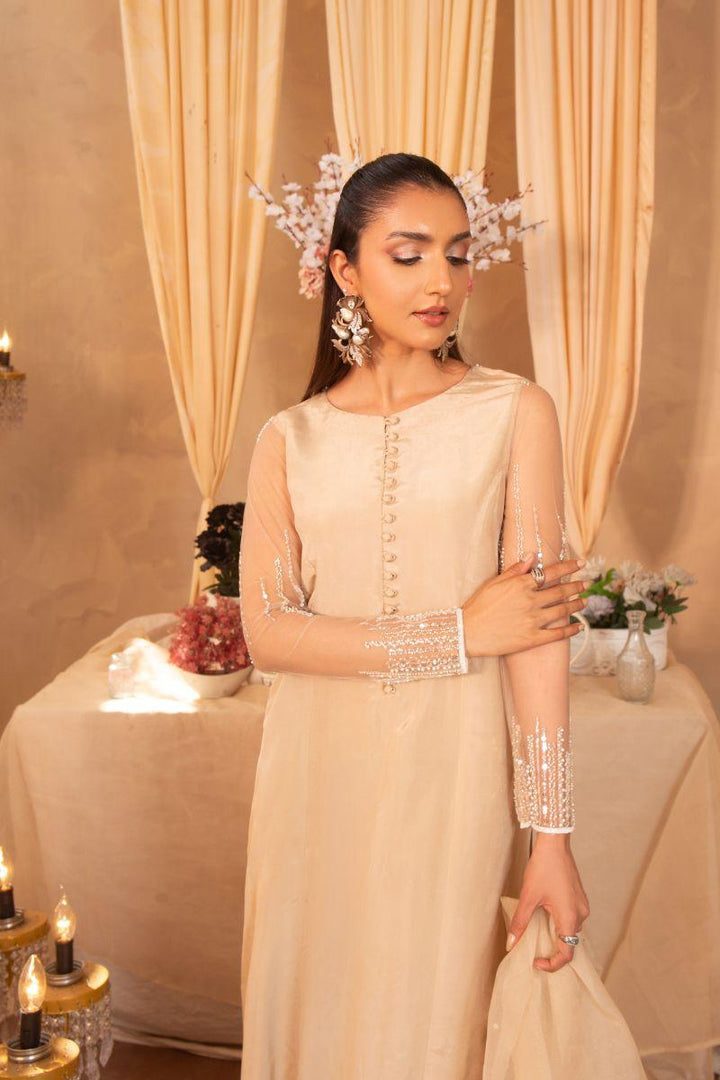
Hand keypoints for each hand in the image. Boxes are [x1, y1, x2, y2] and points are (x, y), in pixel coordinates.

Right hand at [461, 555, 589, 657]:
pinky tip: (578, 627)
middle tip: (587, 583)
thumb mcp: (494, 583)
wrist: (468, 632)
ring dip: (576, 605)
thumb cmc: (478, 606)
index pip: (551, 572)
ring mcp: (533, 620)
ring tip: (584, 602)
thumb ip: (515, 570)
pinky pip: (557, 634)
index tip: (582, 562)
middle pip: (560, 591)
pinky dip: (571, 630)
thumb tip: (533, 556)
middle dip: (577, 586)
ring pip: (562, 611)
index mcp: (521, 585)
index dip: (569, 567)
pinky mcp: (532, 639)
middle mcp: (530, 601)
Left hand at [505, 833, 590, 971]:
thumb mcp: (528, 897)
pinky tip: (545, 916)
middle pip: (569, 942)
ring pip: (570, 930)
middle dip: (552, 949)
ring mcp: (582, 905)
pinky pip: (572, 918)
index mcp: (571, 918)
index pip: (567, 953)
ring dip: (555, 934)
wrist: (555, 844)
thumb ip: (520, 923)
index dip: (552, 964)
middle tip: (533, 948)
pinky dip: (559, 923)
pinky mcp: (579, 898)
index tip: (536, 962)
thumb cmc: (543, 868)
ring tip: (537, 931)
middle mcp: (581, 914)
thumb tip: (511, 944)